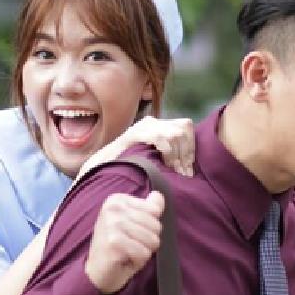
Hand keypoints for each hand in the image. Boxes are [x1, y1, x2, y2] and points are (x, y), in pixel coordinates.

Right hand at [75, 116, 194, 180]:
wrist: (102, 167)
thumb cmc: (129, 166)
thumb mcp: (153, 157)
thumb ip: (169, 155)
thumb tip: (187, 165)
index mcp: (158, 125)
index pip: (186, 126)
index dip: (191, 147)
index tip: (189, 168)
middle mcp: (152, 121)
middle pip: (183, 128)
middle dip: (186, 153)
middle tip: (184, 173)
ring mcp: (142, 126)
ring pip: (174, 133)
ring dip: (178, 155)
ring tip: (175, 171)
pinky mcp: (134, 133)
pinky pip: (160, 138)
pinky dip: (167, 152)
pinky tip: (165, 165)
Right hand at [85, 191, 164, 294]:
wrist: (97, 272)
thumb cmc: (118, 248)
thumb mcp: (134, 224)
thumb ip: (148, 208)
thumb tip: (158, 195)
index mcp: (117, 200)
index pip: (155, 210)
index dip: (150, 227)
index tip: (132, 233)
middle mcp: (113, 208)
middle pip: (156, 226)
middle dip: (147, 241)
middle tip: (129, 246)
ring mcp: (112, 224)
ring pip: (153, 240)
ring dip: (143, 252)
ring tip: (127, 252)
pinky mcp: (114, 241)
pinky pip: (144, 253)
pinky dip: (138, 261)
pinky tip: (124, 259)